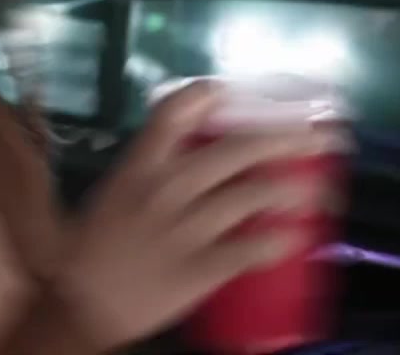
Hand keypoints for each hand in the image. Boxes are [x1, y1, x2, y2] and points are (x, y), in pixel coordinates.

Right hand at [54, 80, 346, 350]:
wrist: (81, 306)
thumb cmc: (92, 248)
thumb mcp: (111, 192)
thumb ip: (144, 167)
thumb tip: (186, 147)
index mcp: (139, 165)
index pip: (176, 110)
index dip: (212, 94)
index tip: (242, 93)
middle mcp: (165, 188)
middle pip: (235, 148)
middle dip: (283, 138)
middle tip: (317, 138)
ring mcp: (185, 229)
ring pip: (252, 196)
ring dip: (292, 189)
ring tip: (318, 191)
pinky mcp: (200, 268)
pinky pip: (251, 250)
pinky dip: (278, 241)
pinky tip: (296, 237)